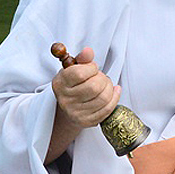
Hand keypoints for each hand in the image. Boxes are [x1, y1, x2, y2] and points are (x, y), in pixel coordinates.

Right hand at [46, 47, 120, 162]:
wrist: (69, 107)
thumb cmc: (74, 84)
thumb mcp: (74, 68)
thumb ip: (82, 59)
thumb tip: (88, 51)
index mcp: (60, 83)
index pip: (79, 74)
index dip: (92, 68)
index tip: (93, 68)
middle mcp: (65, 100)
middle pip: (94, 87)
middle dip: (103, 79)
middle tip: (101, 77)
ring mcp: (75, 112)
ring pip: (103, 98)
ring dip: (110, 88)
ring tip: (106, 85)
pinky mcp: (86, 122)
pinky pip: (107, 109)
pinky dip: (114, 98)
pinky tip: (114, 91)